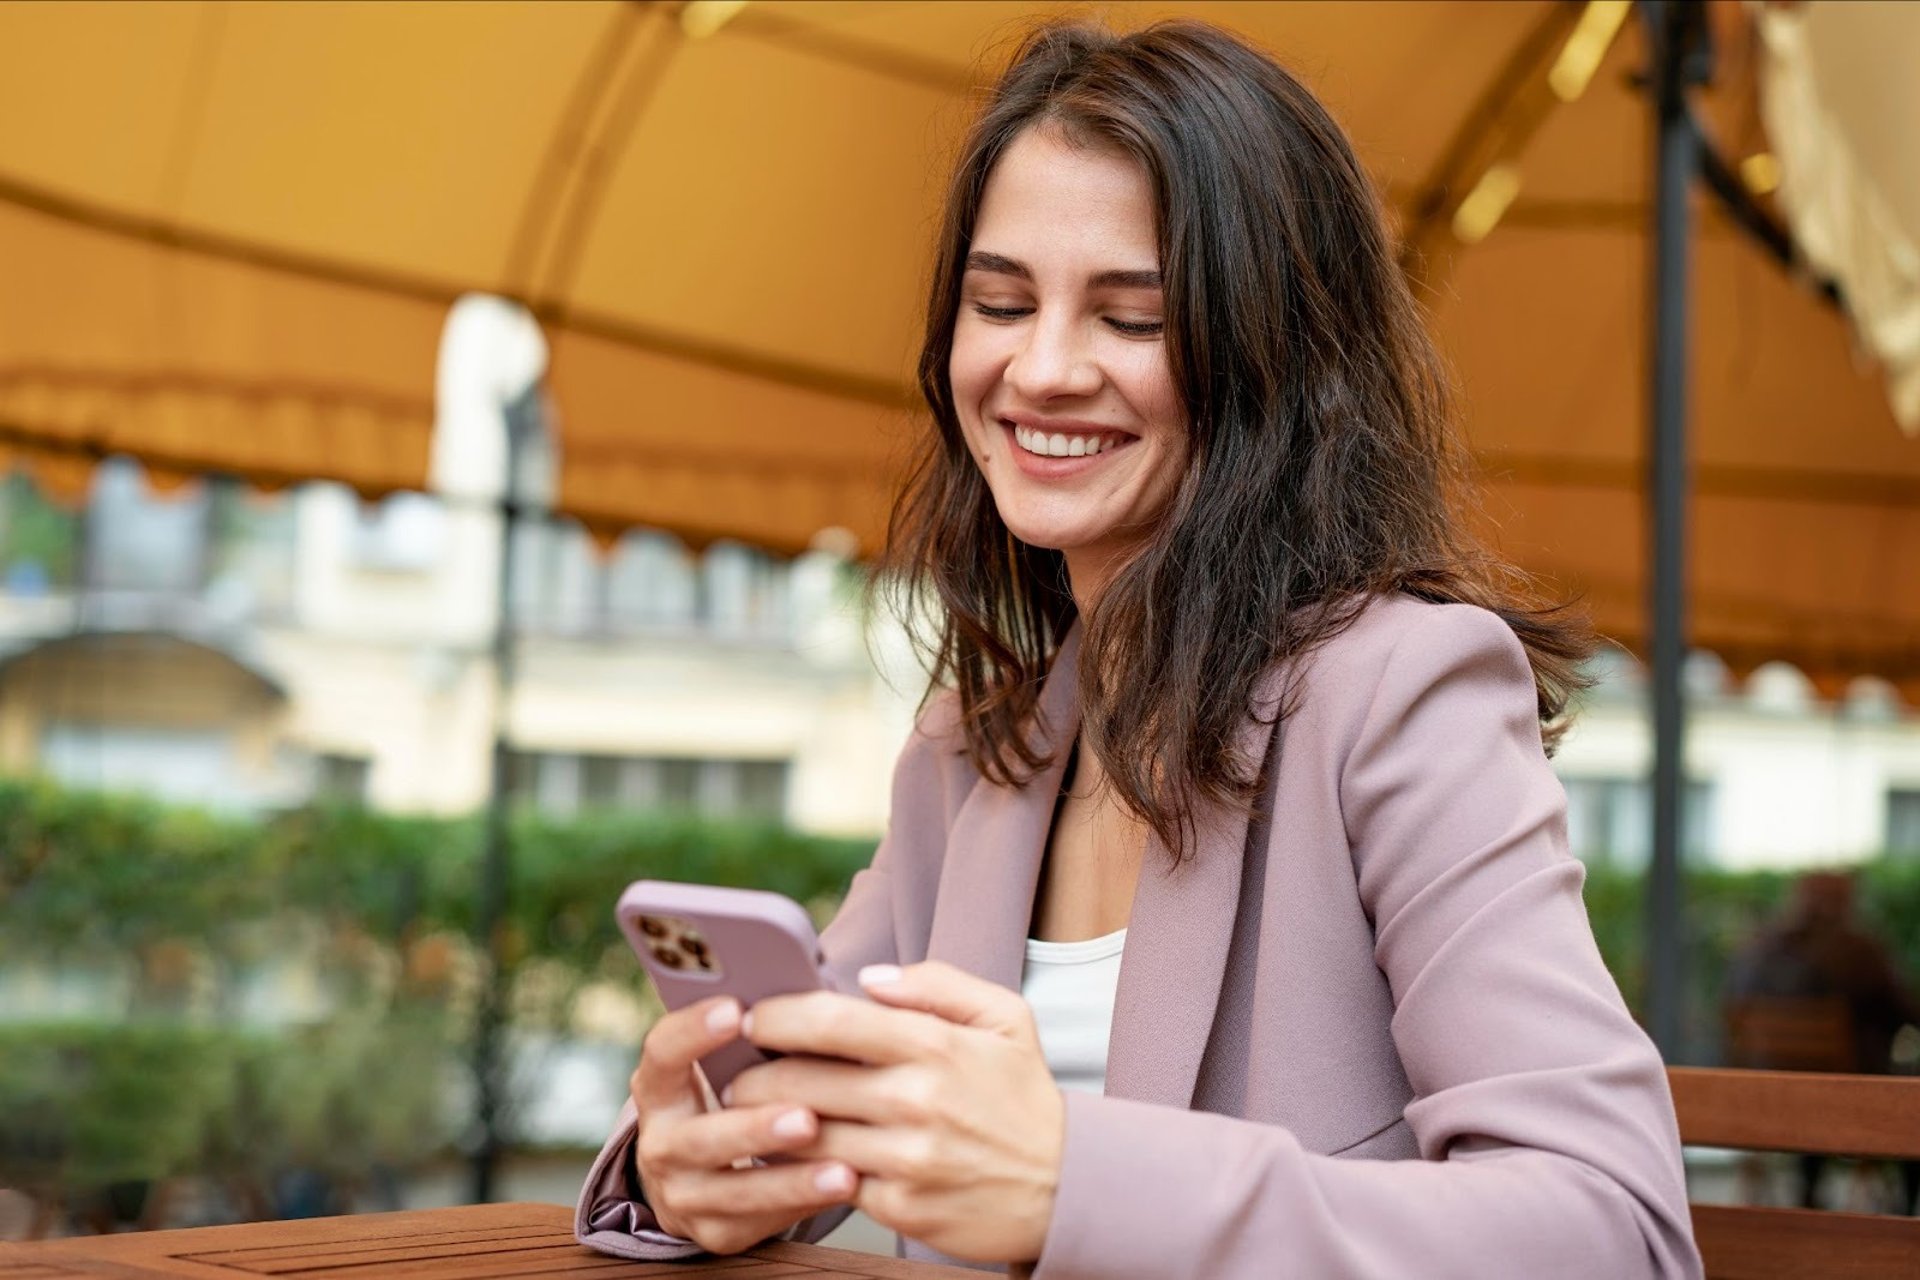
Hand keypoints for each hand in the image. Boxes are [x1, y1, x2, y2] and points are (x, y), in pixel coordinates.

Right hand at [628, 995, 859, 1253]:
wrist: (705, 1174)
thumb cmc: (739, 1092)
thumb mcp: (731, 1063)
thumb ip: (757, 1032)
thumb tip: (810, 991)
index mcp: (660, 1087)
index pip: (662, 1053)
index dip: (693, 1031)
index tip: (734, 1007)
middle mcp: (661, 1142)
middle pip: (700, 1137)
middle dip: (754, 1127)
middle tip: (804, 1114)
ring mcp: (683, 1193)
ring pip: (735, 1191)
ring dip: (791, 1178)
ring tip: (842, 1167)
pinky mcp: (715, 1233)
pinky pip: (760, 1222)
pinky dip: (804, 1204)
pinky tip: (845, 1186)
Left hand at [727, 961, 1064, 1263]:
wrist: (1068, 1187)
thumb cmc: (1024, 1097)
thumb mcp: (1005, 1019)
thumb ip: (938, 984)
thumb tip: (870, 980)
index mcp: (935, 1045)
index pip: (830, 1019)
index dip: (776, 1015)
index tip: (752, 1015)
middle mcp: (917, 1101)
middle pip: (801, 1080)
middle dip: (754, 1075)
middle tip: (737, 1073)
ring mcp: (908, 1158)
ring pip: (804, 1136)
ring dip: (765, 1126)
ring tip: (751, 1115)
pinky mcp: (902, 1208)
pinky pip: (830, 1183)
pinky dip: (801, 1169)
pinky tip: (790, 1157)